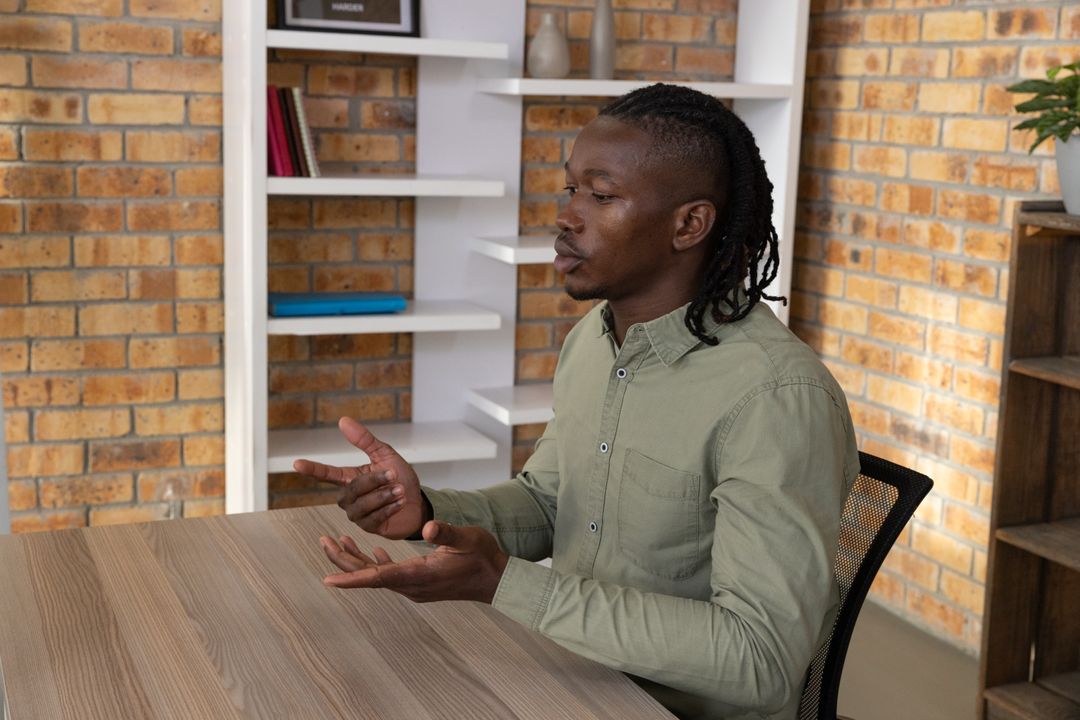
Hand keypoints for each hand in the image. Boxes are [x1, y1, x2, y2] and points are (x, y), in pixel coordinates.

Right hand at [293, 417, 426, 538]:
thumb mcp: (385, 455)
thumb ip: (364, 440)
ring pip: (361, 505)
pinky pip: (372, 519)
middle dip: (374, 481)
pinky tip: (399, 503)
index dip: (312, 469)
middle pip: (351, 489)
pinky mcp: (368, 527)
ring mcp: (357, 513)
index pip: (327, 474)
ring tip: (400, 490)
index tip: (296, 463)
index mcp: (350, 478)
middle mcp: (350, 497)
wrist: (418, 503)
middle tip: (394, 474)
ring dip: (384, 496)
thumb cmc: (401, 479)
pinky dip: (389, 509)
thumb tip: (343, 420)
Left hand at [319, 521, 509, 603]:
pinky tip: (372, 550)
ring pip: (376, 575)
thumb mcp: (467, 538)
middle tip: (323, 541)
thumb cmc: (483, 557)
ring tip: (336, 542)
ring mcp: (414, 586)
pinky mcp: (419, 582)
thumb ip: (447, 533)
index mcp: (419, 575)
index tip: (327, 580)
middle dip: (344, 561)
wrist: (497, 580)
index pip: (378, 577)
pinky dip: (376, 562)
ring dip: (356, 560)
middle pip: (369, 576)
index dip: (352, 578)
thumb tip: (428, 526)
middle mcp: (411, 586)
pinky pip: (390, 574)